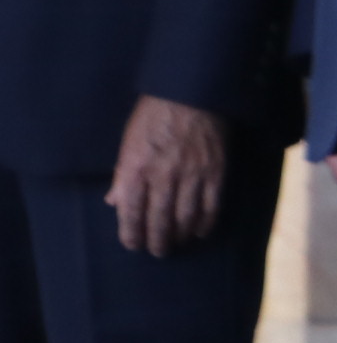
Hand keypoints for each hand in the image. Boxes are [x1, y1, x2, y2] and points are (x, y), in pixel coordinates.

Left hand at [106, 97, 225, 255]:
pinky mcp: (216, 170)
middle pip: (159, 221)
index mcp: (136, 170)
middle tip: (158, 251)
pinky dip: (207, 222)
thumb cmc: (154, 116)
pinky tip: (202, 231)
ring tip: (178, 243)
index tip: (133, 244)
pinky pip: (212, 204)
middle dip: (157, 241)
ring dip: (181, 235)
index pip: (131, 213)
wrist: (192, 91)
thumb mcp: (128, 143)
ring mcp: (192, 174)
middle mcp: (163, 176)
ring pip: (185, 217)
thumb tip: (115, 202)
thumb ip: (122, 175)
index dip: (132, 235)